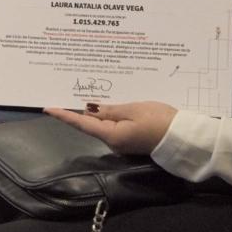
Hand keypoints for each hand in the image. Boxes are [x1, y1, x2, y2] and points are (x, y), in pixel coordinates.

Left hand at [44, 101, 177, 154]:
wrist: (184, 137)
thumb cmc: (161, 120)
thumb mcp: (134, 109)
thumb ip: (111, 109)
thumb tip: (90, 109)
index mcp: (112, 135)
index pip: (82, 124)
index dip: (64, 115)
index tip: (48, 108)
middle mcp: (113, 142)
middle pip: (92, 124)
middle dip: (81, 109)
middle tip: (68, 89)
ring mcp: (122, 142)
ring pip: (103, 124)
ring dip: (97, 110)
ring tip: (88, 90)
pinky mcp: (130, 139)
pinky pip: (114, 125)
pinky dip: (110, 114)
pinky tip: (109, 102)